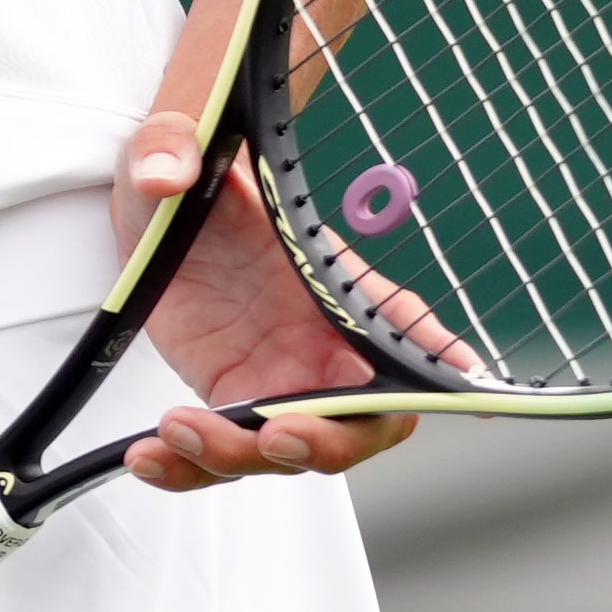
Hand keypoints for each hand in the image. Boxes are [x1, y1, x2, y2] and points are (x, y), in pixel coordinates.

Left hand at [108, 101, 417, 496]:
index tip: (464, 392)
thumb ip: (172, 148)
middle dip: (326, 441)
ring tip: (179, 431)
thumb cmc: (195, 169)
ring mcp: (280, 381)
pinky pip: (220, 452)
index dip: (440, 368)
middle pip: (356, 421)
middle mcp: (324, 346)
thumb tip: (169, 172)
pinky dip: (189, 467)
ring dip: (237, 456)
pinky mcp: (231, 399)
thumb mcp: (175, 143)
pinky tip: (148, 457)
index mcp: (339, 285)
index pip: (407, 329)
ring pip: (283, 450)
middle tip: (277, 434)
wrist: (158, 204)